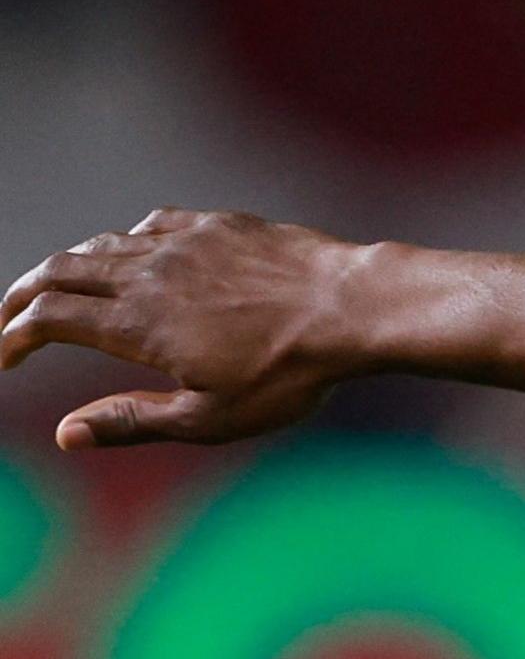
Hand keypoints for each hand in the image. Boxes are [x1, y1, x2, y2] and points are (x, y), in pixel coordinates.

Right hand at [0, 212, 370, 449]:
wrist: (356, 307)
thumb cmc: (291, 373)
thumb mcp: (211, 417)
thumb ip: (133, 421)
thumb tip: (66, 434)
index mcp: (135, 322)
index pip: (46, 319)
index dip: (12, 338)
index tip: (5, 359)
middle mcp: (148, 272)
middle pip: (56, 271)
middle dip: (20, 297)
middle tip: (9, 321)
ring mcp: (183, 241)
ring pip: (100, 245)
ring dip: (66, 268)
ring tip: (58, 291)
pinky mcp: (218, 224)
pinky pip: (151, 224)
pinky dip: (124, 243)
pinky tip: (132, 258)